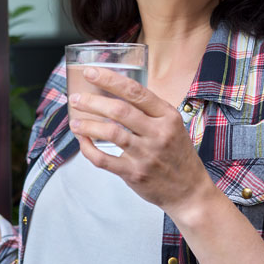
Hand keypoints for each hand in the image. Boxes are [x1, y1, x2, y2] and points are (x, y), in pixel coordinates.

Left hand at [68, 67, 215, 216]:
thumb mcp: (173, 126)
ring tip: (74, 121)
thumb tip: (117, 92)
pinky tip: (83, 142)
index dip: (110, 79)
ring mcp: (146, 155)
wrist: (189, 191)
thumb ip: (150, 111)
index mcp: (167, 116)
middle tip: (76, 98)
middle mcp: (158, 133)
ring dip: (87, 125)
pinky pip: (104, 160)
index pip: (136, 91)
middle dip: (92, 102)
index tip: (90, 72)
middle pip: (120, 111)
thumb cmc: (178, 155)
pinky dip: (89, 150)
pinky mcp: (135, 174)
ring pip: (110, 133)